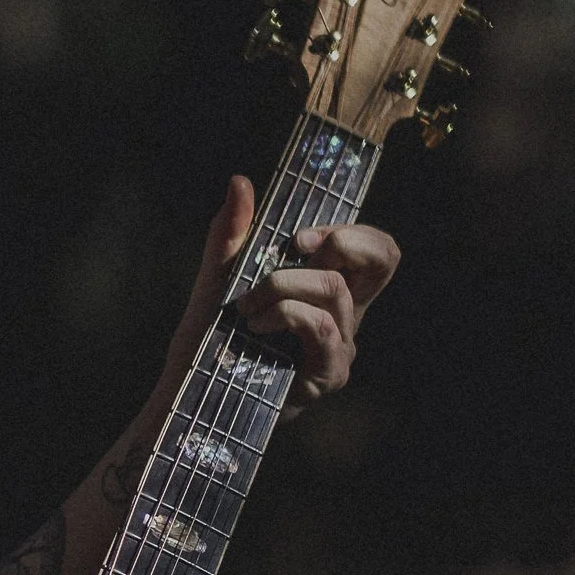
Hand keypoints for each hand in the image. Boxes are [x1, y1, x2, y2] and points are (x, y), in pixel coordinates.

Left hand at [165, 175, 400, 415]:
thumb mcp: (218, 277)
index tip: (297, 236)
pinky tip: (256, 324)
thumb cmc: (210, 339)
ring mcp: (340, 346)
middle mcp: (345, 316)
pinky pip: (320, 324)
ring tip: (247, 307)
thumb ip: (231, 233)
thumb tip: (240, 181)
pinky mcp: (328, 374)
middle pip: (385, 258)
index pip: (376, 248)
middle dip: (340, 239)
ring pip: (333, 288)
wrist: (190, 393)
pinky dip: (285, 312)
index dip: (349, 229)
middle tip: (293, 250)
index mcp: (330, 289)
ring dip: (282, 284)